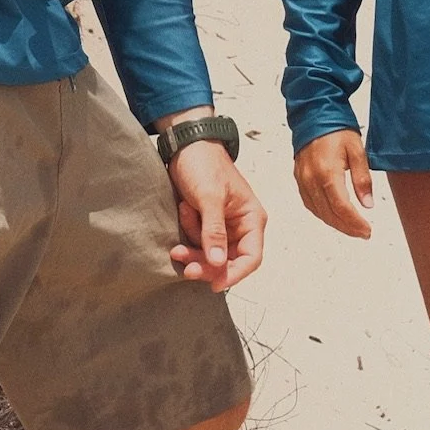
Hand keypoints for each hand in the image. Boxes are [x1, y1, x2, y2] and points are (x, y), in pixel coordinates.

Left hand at [164, 136, 265, 290]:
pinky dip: (188, 238)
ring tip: (178, 243)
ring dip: (194, 252)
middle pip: (229, 261)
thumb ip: (214, 230)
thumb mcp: (209, 197)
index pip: (251, 257)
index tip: (215, 284)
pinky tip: (183, 213)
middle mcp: (241, 226)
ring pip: (211, 256)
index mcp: (252, 218)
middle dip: (207, 265)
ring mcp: (223, 227)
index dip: (235, 274)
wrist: (185, 146)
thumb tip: (217, 263)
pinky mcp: (206, 225)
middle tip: (187, 267)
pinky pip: (198, 244)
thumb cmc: (203, 164)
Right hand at [293, 128, 373, 238]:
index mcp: (327, 172)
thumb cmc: (336, 130)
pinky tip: (334, 216)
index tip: (368, 230)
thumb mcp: (357, 151)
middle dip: (348, 228)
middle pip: (329, 214)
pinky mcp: (299, 179)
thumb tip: (368, 204)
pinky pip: (310, 204)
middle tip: (364, 233)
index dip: (355, 223)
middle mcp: (312, 179)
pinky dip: (323, 214)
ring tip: (352, 228)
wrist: (314, 115)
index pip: (342, 207)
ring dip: (336, 224)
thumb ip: (362, 179)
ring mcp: (303, 180)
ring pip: (319, 212)